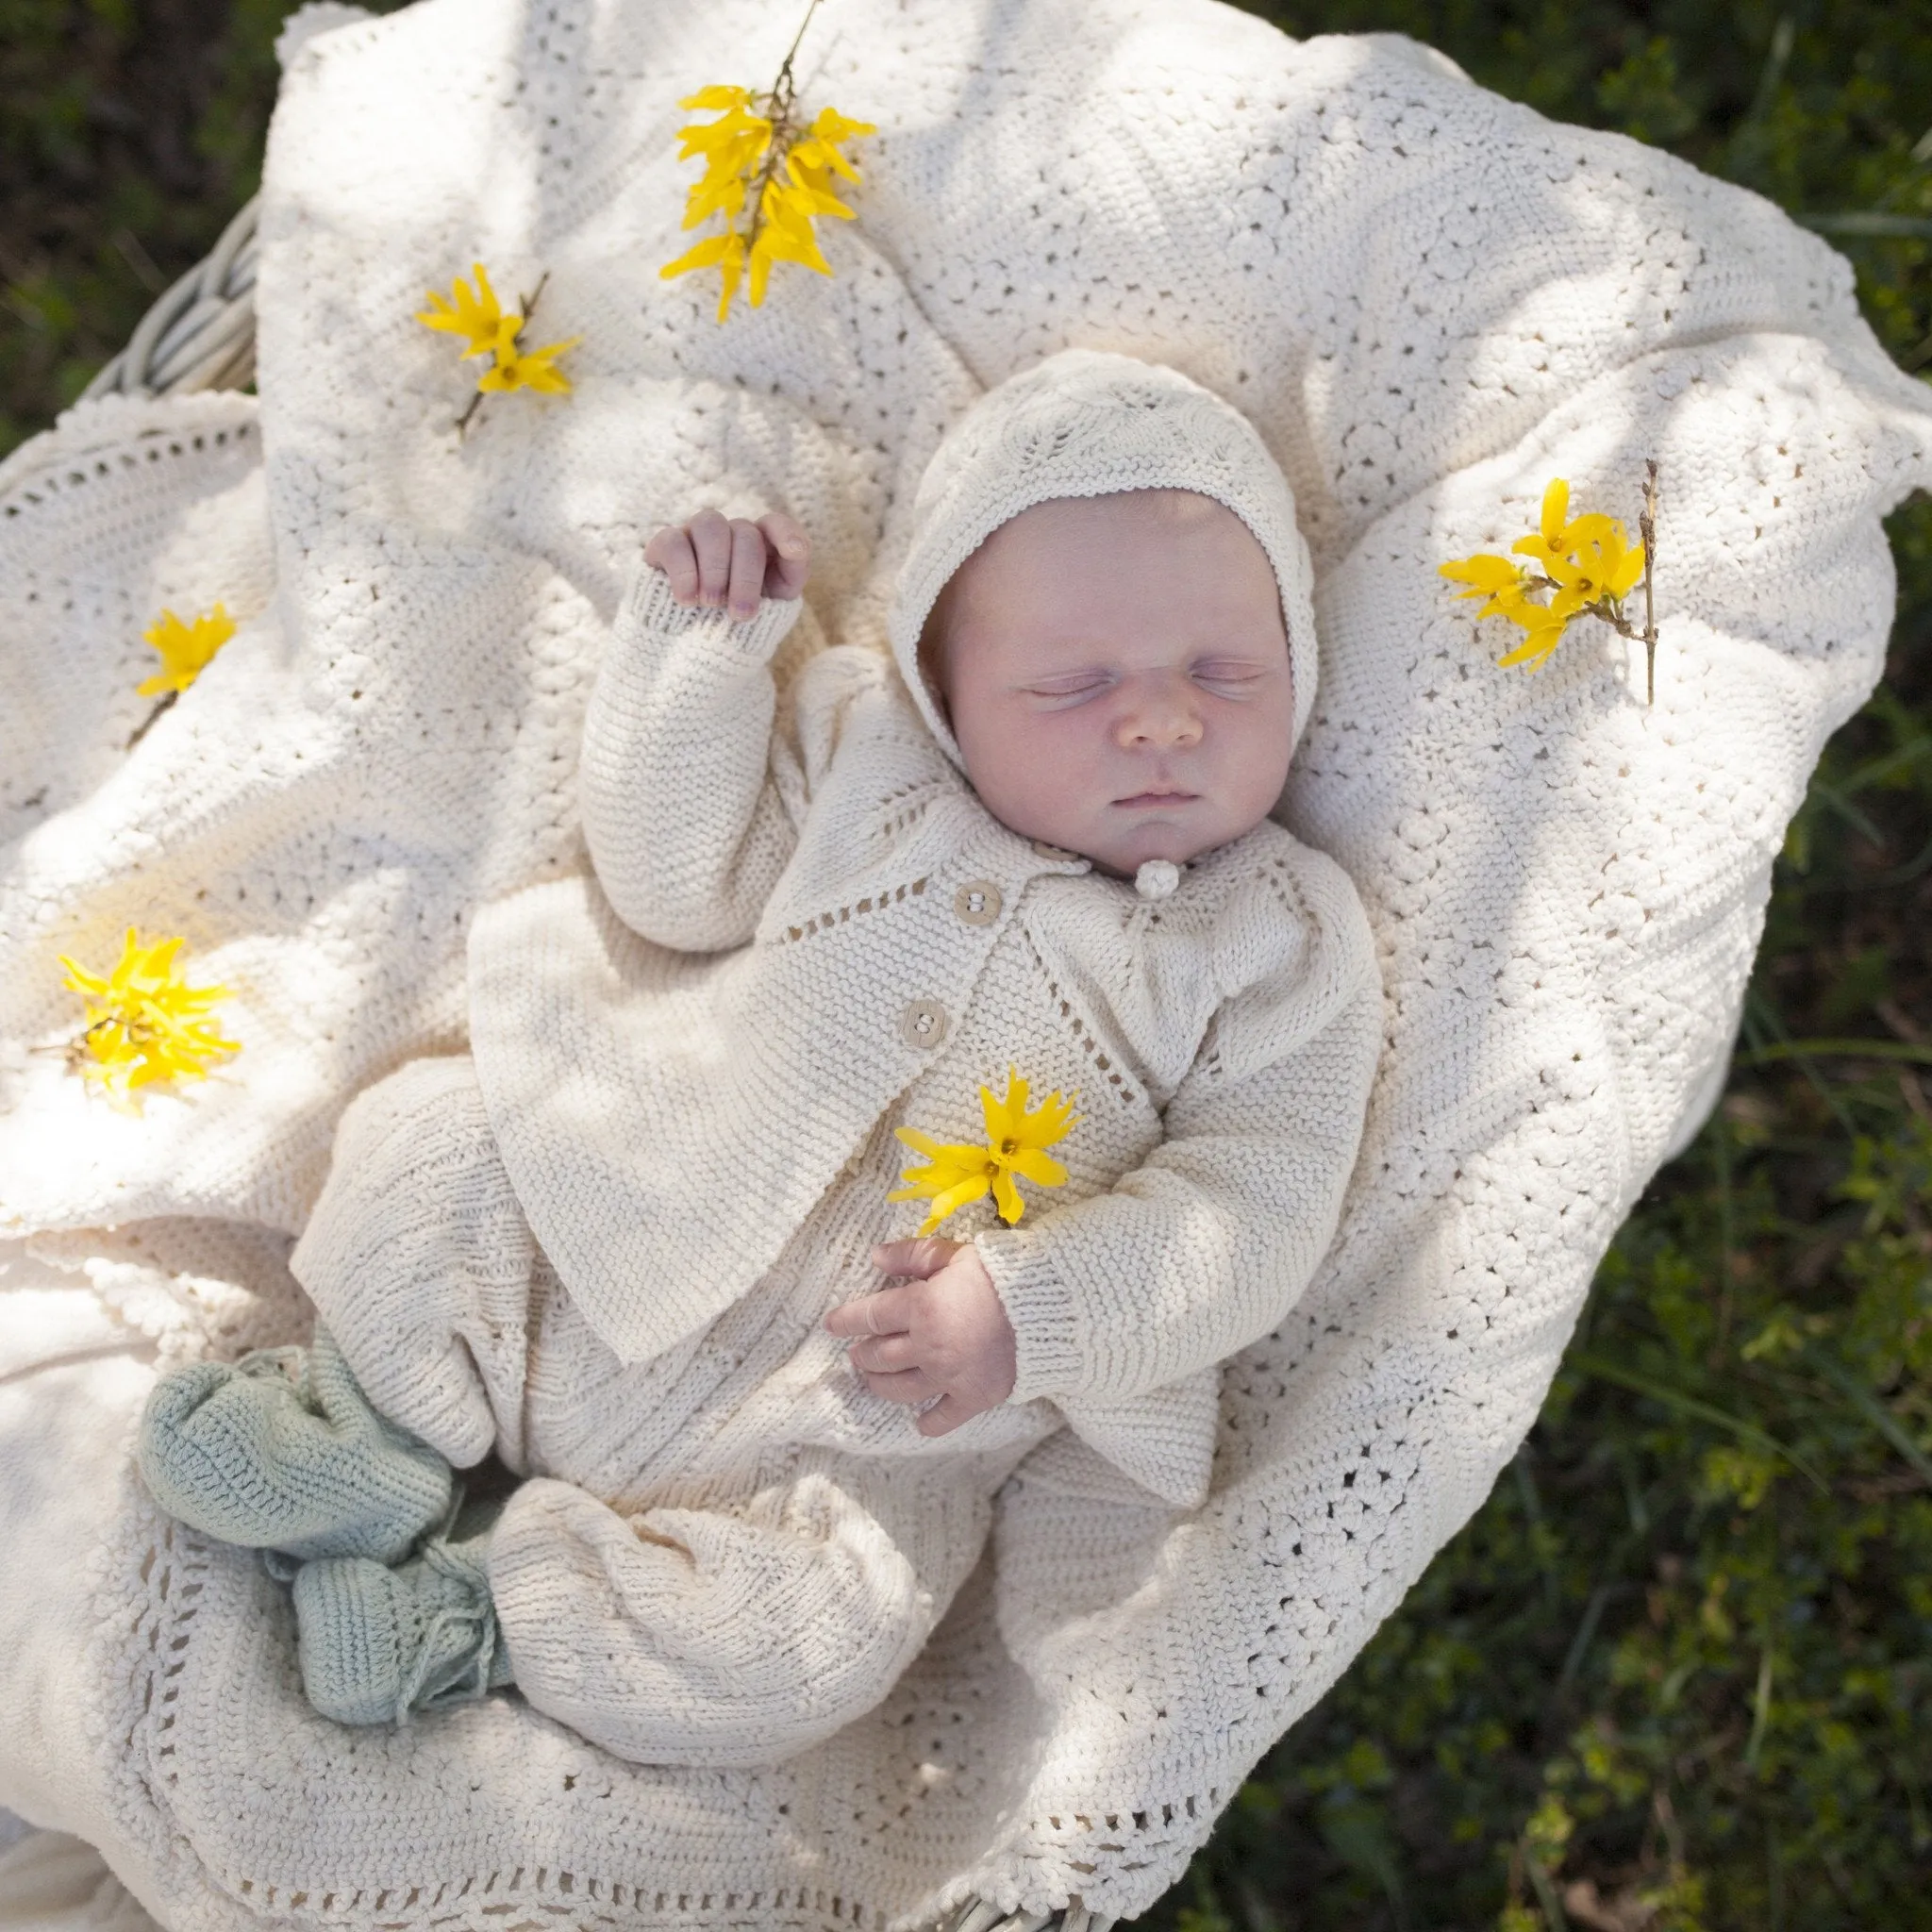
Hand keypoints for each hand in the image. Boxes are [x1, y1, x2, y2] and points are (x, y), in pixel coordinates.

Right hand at [644, 508, 809, 620]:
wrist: (697, 644)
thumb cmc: (739, 618)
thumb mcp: (774, 604)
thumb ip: (791, 576)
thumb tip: (798, 550)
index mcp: (760, 544)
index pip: (775, 524)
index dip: (786, 533)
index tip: (794, 552)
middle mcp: (730, 532)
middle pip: (744, 533)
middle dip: (746, 577)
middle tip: (740, 614)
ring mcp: (697, 533)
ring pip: (710, 525)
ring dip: (715, 567)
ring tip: (711, 604)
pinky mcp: (665, 544)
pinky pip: (673, 542)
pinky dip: (684, 573)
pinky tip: (687, 600)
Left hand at [825, 1239, 1017, 1436]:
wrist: (1047, 1309)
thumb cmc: (999, 1275)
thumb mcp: (953, 1254)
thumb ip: (913, 1255)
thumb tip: (875, 1256)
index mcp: (919, 1308)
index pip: (869, 1317)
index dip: (846, 1320)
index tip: (831, 1325)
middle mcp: (926, 1347)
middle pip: (880, 1356)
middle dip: (863, 1354)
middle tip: (857, 1353)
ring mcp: (947, 1376)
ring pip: (900, 1388)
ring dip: (880, 1385)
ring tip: (872, 1380)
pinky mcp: (972, 1397)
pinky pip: (943, 1418)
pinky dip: (928, 1423)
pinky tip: (918, 1423)